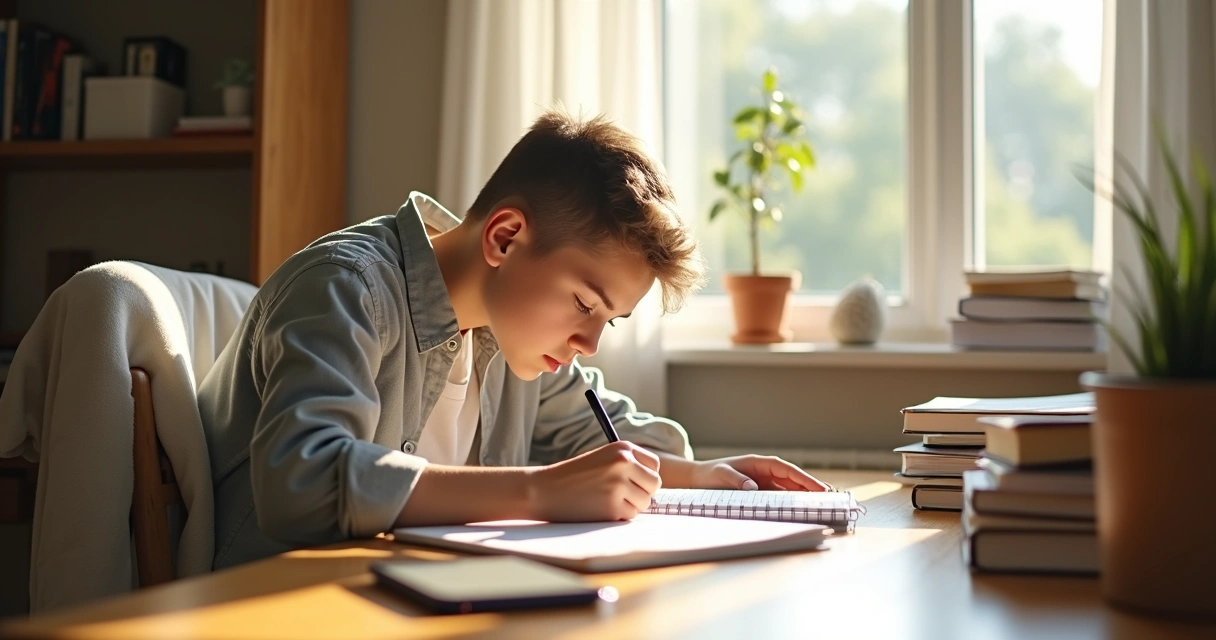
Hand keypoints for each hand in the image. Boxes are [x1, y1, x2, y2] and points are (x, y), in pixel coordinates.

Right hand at [528, 441, 661, 520]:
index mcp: (623, 448)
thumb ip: (628, 465)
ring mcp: (619, 485)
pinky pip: (630, 515)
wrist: (544, 489)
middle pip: (654, 484)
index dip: (645, 476)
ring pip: (645, 502)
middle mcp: (624, 463)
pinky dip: (619, 516)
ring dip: (630, 505)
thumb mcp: (602, 459)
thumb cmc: (573, 476)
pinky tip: (600, 508)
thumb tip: (655, 483)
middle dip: (643, 492)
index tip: (634, 482)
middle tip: (623, 495)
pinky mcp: (613, 507)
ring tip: (607, 500)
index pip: (654, 465)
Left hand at [689, 455, 831, 491]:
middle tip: (831, 497)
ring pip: (790, 489)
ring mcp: (764, 483)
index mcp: (759, 464)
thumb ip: (735, 480)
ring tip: (824, 505)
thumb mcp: (720, 475)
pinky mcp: (761, 493)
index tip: (818, 487)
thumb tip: (753, 487)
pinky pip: (780, 497)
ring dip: (805, 496)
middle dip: (811, 487)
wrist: (699, 479)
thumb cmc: (710, 475)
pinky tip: (803, 510)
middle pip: (793, 479)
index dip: (803, 478)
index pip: (786, 470)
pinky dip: (793, 502)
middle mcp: (765, 472)